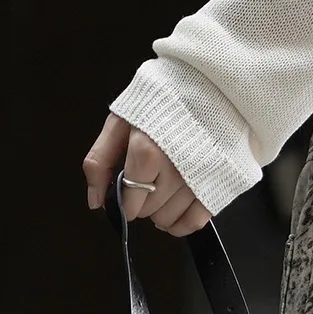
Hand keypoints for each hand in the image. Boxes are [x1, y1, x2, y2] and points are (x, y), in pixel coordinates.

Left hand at [82, 115, 211, 236]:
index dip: (123, 200)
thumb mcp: (122, 121)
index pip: (129, 200)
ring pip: (169, 219)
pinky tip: (174, 213)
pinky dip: (181, 224)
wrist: (210, 88)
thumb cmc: (162, 103)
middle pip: (148, 210)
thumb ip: (101, 159)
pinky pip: (195, 222)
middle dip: (141, 201)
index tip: (125, 192)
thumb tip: (95, 201)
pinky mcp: (217, 186)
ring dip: (160, 213)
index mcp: (147, 151)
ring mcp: (198, 180)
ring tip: (161, 191)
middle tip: (146, 181)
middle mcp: (175, 170)